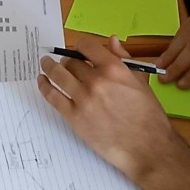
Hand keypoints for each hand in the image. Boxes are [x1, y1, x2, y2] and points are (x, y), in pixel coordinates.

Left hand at [38, 36, 179, 178]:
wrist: (147, 148)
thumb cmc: (148, 116)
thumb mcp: (141, 82)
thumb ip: (123, 59)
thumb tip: (111, 40)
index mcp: (114, 69)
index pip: (86, 46)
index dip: (80, 46)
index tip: (78, 50)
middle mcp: (96, 81)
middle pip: (71, 61)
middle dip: (69, 61)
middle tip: (67, 64)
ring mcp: (83, 99)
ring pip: (58, 74)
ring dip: (49, 66)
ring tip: (46, 63)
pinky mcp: (74, 117)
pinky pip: (52, 96)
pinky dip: (44, 85)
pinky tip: (42, 80)